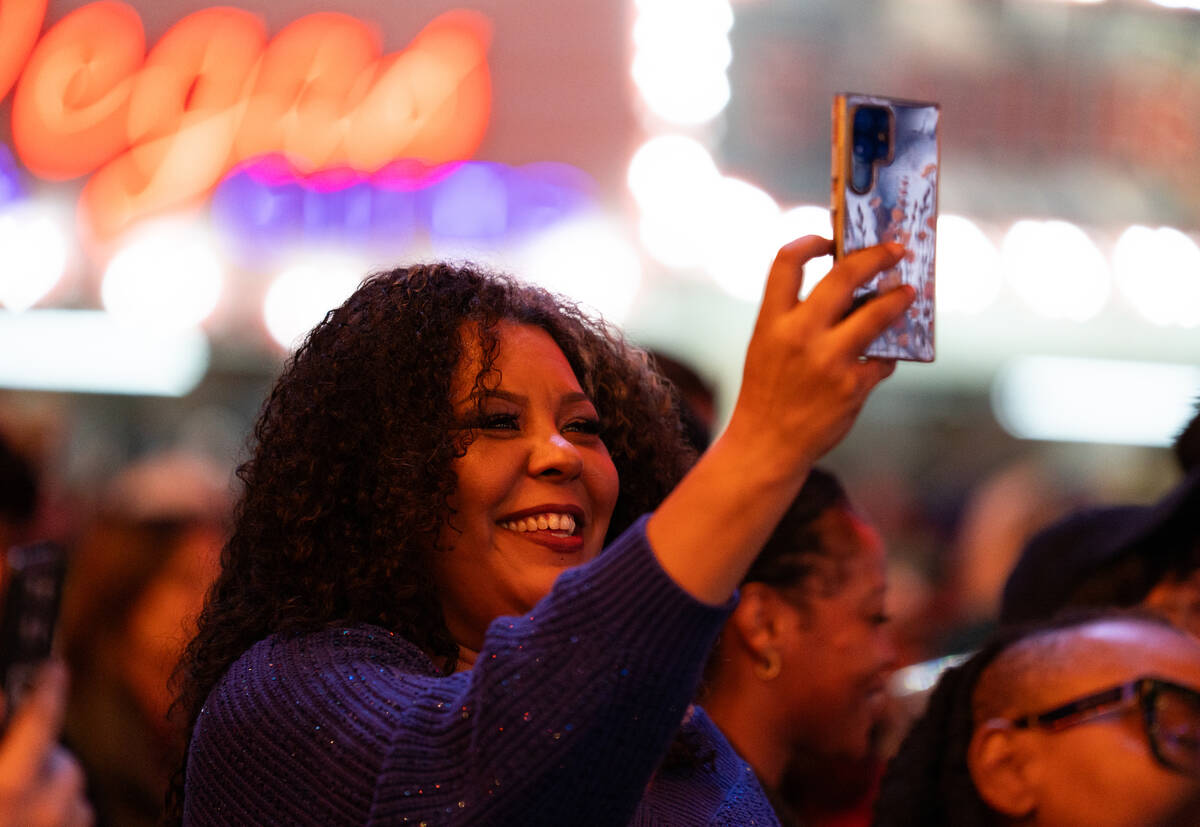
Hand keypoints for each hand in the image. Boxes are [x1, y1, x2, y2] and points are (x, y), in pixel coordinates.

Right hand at [0, 663, 92, 826]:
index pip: (38, 722)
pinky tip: (24, 825)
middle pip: (63, 763)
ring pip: (71, 794)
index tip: (54, 667)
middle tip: (11, 769)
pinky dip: (56, 817)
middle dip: (41, 760)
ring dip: (50, 791)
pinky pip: (75, 821)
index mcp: (5, 787)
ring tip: (11, 808)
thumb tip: (2, 696)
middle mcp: (41, 810)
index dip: (47, 689)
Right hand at [646, 236, 913, 602]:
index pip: (787, 261)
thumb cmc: (768, 392)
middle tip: (897, 250)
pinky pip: (880, 359)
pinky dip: (884, 357)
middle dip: (876, 256)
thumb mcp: (767, 346)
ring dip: (898, 299)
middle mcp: (798, 335)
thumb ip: (796, 317)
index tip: (831, 239)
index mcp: (771, 321)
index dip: (811, 241)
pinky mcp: (851, 387)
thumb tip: (850, 288)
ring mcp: (827, 361)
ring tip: (909, 293)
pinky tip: (882, 359)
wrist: (766, 445)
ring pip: (877, 314)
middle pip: (844, 275)